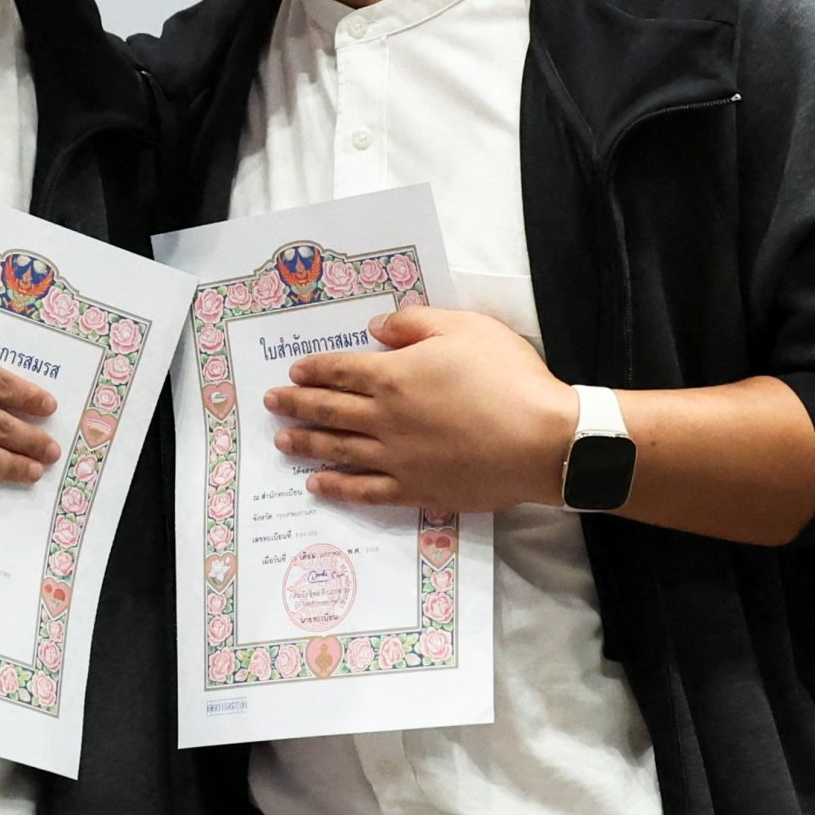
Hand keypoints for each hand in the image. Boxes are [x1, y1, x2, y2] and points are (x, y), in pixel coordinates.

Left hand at [265, 302, 576, 513]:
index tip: (294, 371)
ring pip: (339, 450)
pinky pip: (365, 490)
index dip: (314, 369)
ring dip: (306, 444)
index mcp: (394, 376)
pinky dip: (337, 487)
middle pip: (330, 410)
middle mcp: (385, 418)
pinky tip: (317, 485)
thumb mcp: (464, 328)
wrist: (542, 442)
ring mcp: (397, 458)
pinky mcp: (416, 490)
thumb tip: (374, 329)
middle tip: (271, 403)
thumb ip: (414, 323)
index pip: (341, 370)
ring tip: (281, 441)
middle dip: (297, 405)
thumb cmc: (508, 377)